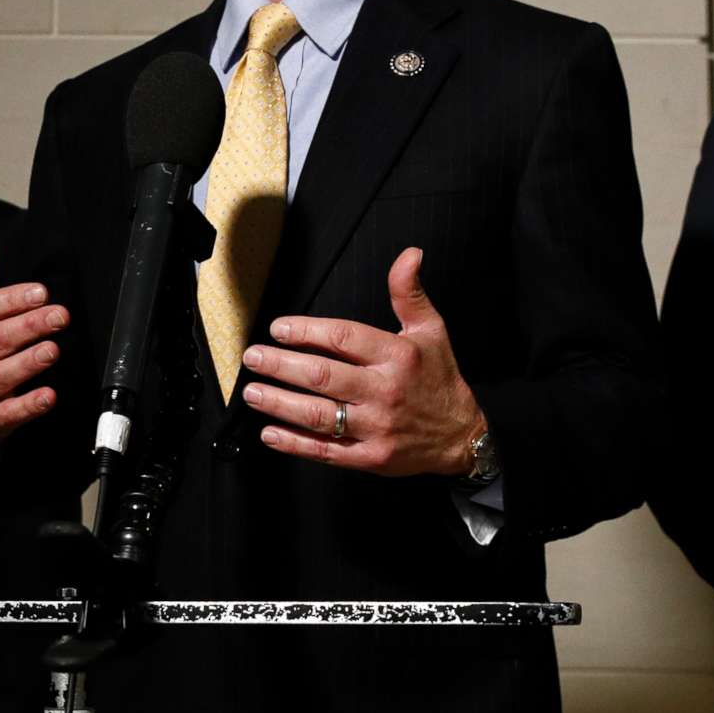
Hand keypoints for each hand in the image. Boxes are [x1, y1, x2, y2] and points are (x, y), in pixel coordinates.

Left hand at [240, 248, 481, 477]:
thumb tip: (409, 254)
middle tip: (253, 357)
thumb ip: (409, 293)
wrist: (461, 436)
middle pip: (323, 376)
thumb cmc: (439, 379)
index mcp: (398, 356)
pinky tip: (269, 433)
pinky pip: (326, 451)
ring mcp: (377, 427)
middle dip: (281, 366)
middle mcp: (386, 391)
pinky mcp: (371, 458)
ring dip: (280, 403)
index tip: (278, 329)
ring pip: (320, 415)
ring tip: (252, 392)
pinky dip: (295, 444)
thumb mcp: (431, 330)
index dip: (306, 331)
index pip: (344, 338)